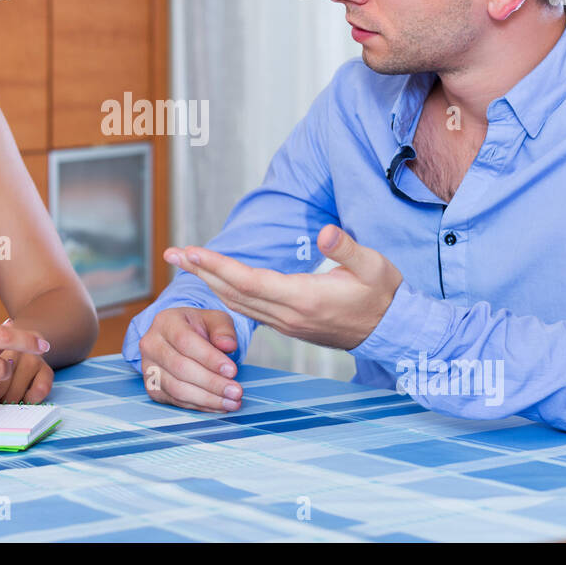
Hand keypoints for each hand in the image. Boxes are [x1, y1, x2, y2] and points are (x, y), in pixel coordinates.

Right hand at [138, 305, 243, 412]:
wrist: (181, 337)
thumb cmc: (198, 327)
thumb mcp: (215, 319)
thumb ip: (223, 330)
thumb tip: (228, 345)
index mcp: (165, 322)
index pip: (185, 341)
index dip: (209, 358)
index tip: (232, 370)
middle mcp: (151, 345)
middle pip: (181, 368)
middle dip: (212, 383)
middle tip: (236, 391)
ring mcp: (148, 368)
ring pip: (177, 389)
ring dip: (207, 399)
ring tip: (232, 402)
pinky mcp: (153, 387)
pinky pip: (176, 401)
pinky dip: (200, 405)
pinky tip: (219, 405)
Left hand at [167, 225, 403, 349]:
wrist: (393, 332)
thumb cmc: (384, 294)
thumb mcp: (374, 265)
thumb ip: (346, 248)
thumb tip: (324, 232)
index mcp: (304, 299)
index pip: (248, 281)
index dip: (216, 266)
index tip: (190, 251)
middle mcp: (288, 315)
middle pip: (233, 293)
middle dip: (200, 272)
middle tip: (172, 252)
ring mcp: (287, 324)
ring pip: (237, 304)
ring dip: (209, 282)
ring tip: (187, 262)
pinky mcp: (289, 326)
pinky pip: (248, 311)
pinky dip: (227, 294)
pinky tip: (216, 281)